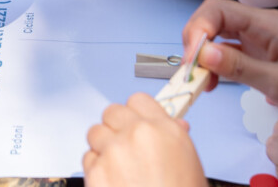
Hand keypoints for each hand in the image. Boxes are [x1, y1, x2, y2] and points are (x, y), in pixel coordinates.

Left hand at [83, 93, 206, 186]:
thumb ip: (174, 139)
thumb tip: (171, 126)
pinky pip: (88, 158)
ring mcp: (114, 151)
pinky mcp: (96, 172)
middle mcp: (137, 134)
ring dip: (102, 147)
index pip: (138, 100)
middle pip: (112, 112)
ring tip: (116, 168)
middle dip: (115, 128)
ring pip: (95, 133)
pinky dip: (95, 169)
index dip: (136, 113)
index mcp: (164, 129)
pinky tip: (111, 183)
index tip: (135, 124)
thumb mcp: (189, 164)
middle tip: (123, 147)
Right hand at [185, 0, 277, 142]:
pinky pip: (230, 55)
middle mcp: (262, 28)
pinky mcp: (261, 59)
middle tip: (190, 71)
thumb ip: (240, 68)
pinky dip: (216, 67)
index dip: (198, 29)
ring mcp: (261, 43)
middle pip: (215, 20)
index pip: (218, 10)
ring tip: (201, 82)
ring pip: (220, 38)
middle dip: (197, 42)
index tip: (191, 59)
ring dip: (204, 56)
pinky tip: (214, 84)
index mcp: (268, 24)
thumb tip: (203, 54)